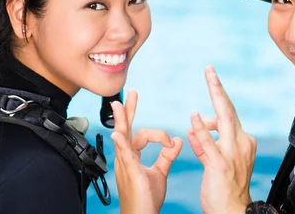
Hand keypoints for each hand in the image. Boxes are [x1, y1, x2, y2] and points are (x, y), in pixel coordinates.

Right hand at [110, 90, 182, 213]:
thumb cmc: (146, 200)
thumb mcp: (160, 173)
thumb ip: (166, 156)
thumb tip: (176, 140)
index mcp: (132, 157)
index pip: (140, 135)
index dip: (157, 134)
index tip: (170, 141)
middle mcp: (126, 158)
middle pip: (126, 129)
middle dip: (127, 111)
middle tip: (130, 94)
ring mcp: (125, 165)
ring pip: (122, 137)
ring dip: (121, 120)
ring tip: (119, 105)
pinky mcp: (130, 173)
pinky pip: (125, 156)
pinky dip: (121, 144)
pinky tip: (118, 135)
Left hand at [188, 66, 255, 213]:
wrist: (233, 211)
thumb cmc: (225, 188)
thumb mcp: (216, 161)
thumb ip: (205, 143)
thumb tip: (193, 127)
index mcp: (242, 141)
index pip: (228, 115)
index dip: (219, 97)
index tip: (212, 79)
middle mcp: (241, 143)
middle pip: (228, 110)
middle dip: (218, 88)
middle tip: (209, 69)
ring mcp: (232, 153)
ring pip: (224, 119)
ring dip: (216, 96)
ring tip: (209, 78)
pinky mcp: (220, 165)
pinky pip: (210, 143)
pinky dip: (202, 129)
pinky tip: (194, 116)